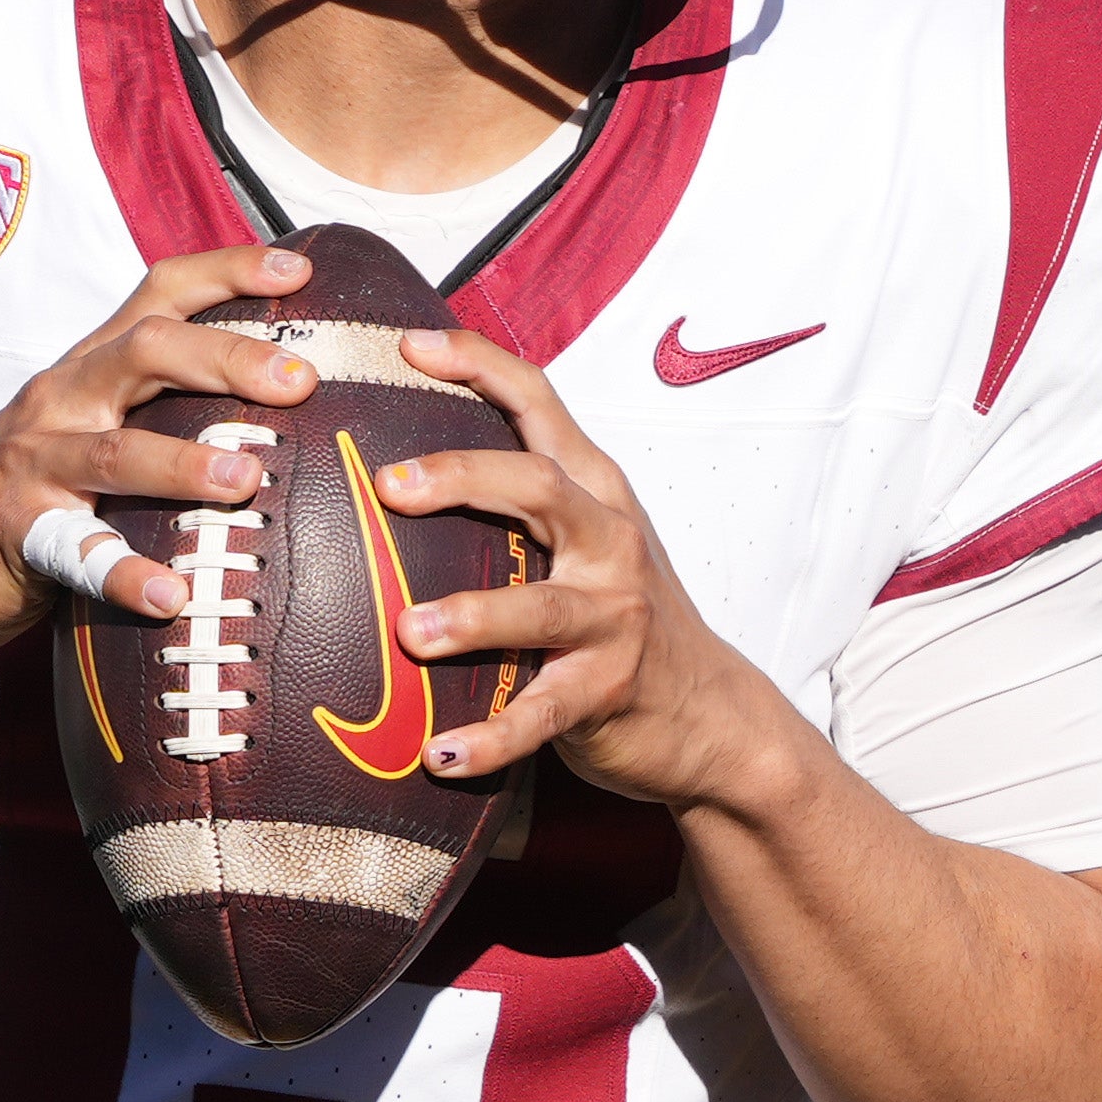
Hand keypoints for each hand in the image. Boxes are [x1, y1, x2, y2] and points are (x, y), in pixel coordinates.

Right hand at [0, 246, 319, 655]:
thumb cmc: (31, 482)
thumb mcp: (89, 423)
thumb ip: (161, 406)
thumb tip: (278, 408)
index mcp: (90, 365)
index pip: (160, 294)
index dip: (227, 272)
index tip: (297, 272)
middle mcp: (63, 398)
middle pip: (147, 351)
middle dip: (226, 358)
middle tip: (298, 382)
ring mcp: (34, 463)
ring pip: (115, 449)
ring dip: (184, 462)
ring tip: (247, 480)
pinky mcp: (15, 531)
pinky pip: (76, 552)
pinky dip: (125, 574)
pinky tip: (171, 597)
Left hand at [375, 329, 780, 810]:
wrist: (711, 713)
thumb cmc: (622, 613)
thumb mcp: (587, 538)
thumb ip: (522, 499)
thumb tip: (395, 459)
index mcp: (595, 490)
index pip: (538, 401)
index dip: (476, 364)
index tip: (407, 346)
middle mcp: (609, 542)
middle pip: (538, 485)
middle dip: (462, 477)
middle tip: (390, 487)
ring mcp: (614, 618)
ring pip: (542, 606)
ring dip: (474, 618)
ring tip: (410, 632)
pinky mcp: (606, 693)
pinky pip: (542, 715)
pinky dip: (490, 737)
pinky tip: (439, 756)